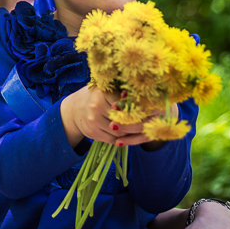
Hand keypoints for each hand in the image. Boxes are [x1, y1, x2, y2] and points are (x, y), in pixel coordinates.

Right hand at [60, 87, 176, 148]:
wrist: (74, 110)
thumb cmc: (95, 96)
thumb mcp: (106, 89)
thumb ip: (121, 91)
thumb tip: (145, 89)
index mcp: (101, 92)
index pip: (125, 103)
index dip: (139, 107)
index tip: (154, 108)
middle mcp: (95, 106)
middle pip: (123, 118)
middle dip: (140, 122)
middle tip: (155, 121)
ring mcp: (93, 121)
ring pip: (119, 131)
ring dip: (133, 133)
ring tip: (147, 129)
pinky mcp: (93, 133)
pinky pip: (113, 139)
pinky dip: (123, 139)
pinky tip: (132, 136)